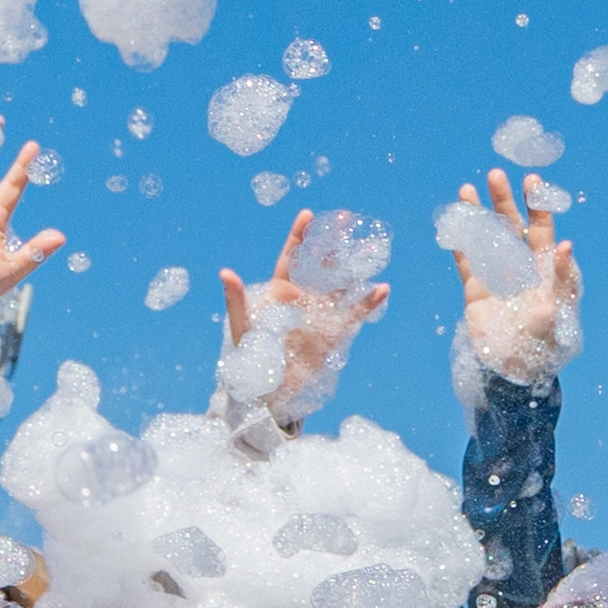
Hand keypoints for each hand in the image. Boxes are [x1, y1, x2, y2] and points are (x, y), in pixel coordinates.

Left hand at [221, 210, 391, 425]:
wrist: (269, 392)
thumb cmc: (249, 359)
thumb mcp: (241, 327)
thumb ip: (236, 300)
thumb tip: (225, 272)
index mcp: (280, 292)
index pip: (291, 258)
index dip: (300, 237)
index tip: (309, 215)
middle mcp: (303, 298)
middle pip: (320, 263)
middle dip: (332, 241)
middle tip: (346, 219)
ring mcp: (321, 314)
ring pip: (341, 284)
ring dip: (355, 267)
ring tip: (369, 248)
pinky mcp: (336, 333)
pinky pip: (355, 314)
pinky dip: (369, 302)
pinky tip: (382, 289)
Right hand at [453, 171, 582, 385]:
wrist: (516, 372)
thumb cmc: (546, 343)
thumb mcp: (558, 310)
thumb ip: (562, 277)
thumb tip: (566, 244)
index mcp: (545, 269)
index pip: (543, 229)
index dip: (538, 206)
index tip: (532, 181)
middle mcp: (522, 267)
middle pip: (512, 226)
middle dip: (504, 201)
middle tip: (495, 175)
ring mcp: (498, 276)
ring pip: (486, 238)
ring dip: (478, 214)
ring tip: (467, 189)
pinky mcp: (476, 290)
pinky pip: (466, 260)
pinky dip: (460, 240)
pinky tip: (453, 218)